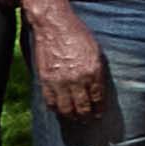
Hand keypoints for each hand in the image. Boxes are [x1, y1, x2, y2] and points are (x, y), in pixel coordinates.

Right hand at [23, 2, 110, 123]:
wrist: (54, 25)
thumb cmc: (78, 35)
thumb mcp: (96, 51)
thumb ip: (98, 71)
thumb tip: (98, 89)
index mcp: (93, 71)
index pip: (98, 98)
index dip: (99, 109)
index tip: (99, 115)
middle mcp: (77, 78)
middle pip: (83, 107)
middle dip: (87, 116)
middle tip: (88, 120)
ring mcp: (59, 81)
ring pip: (66, 108)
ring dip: (71, 116)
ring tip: (75, 119)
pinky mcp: (45, 80)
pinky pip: (50, 101)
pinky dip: (55, 109)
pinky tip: (59, 110)